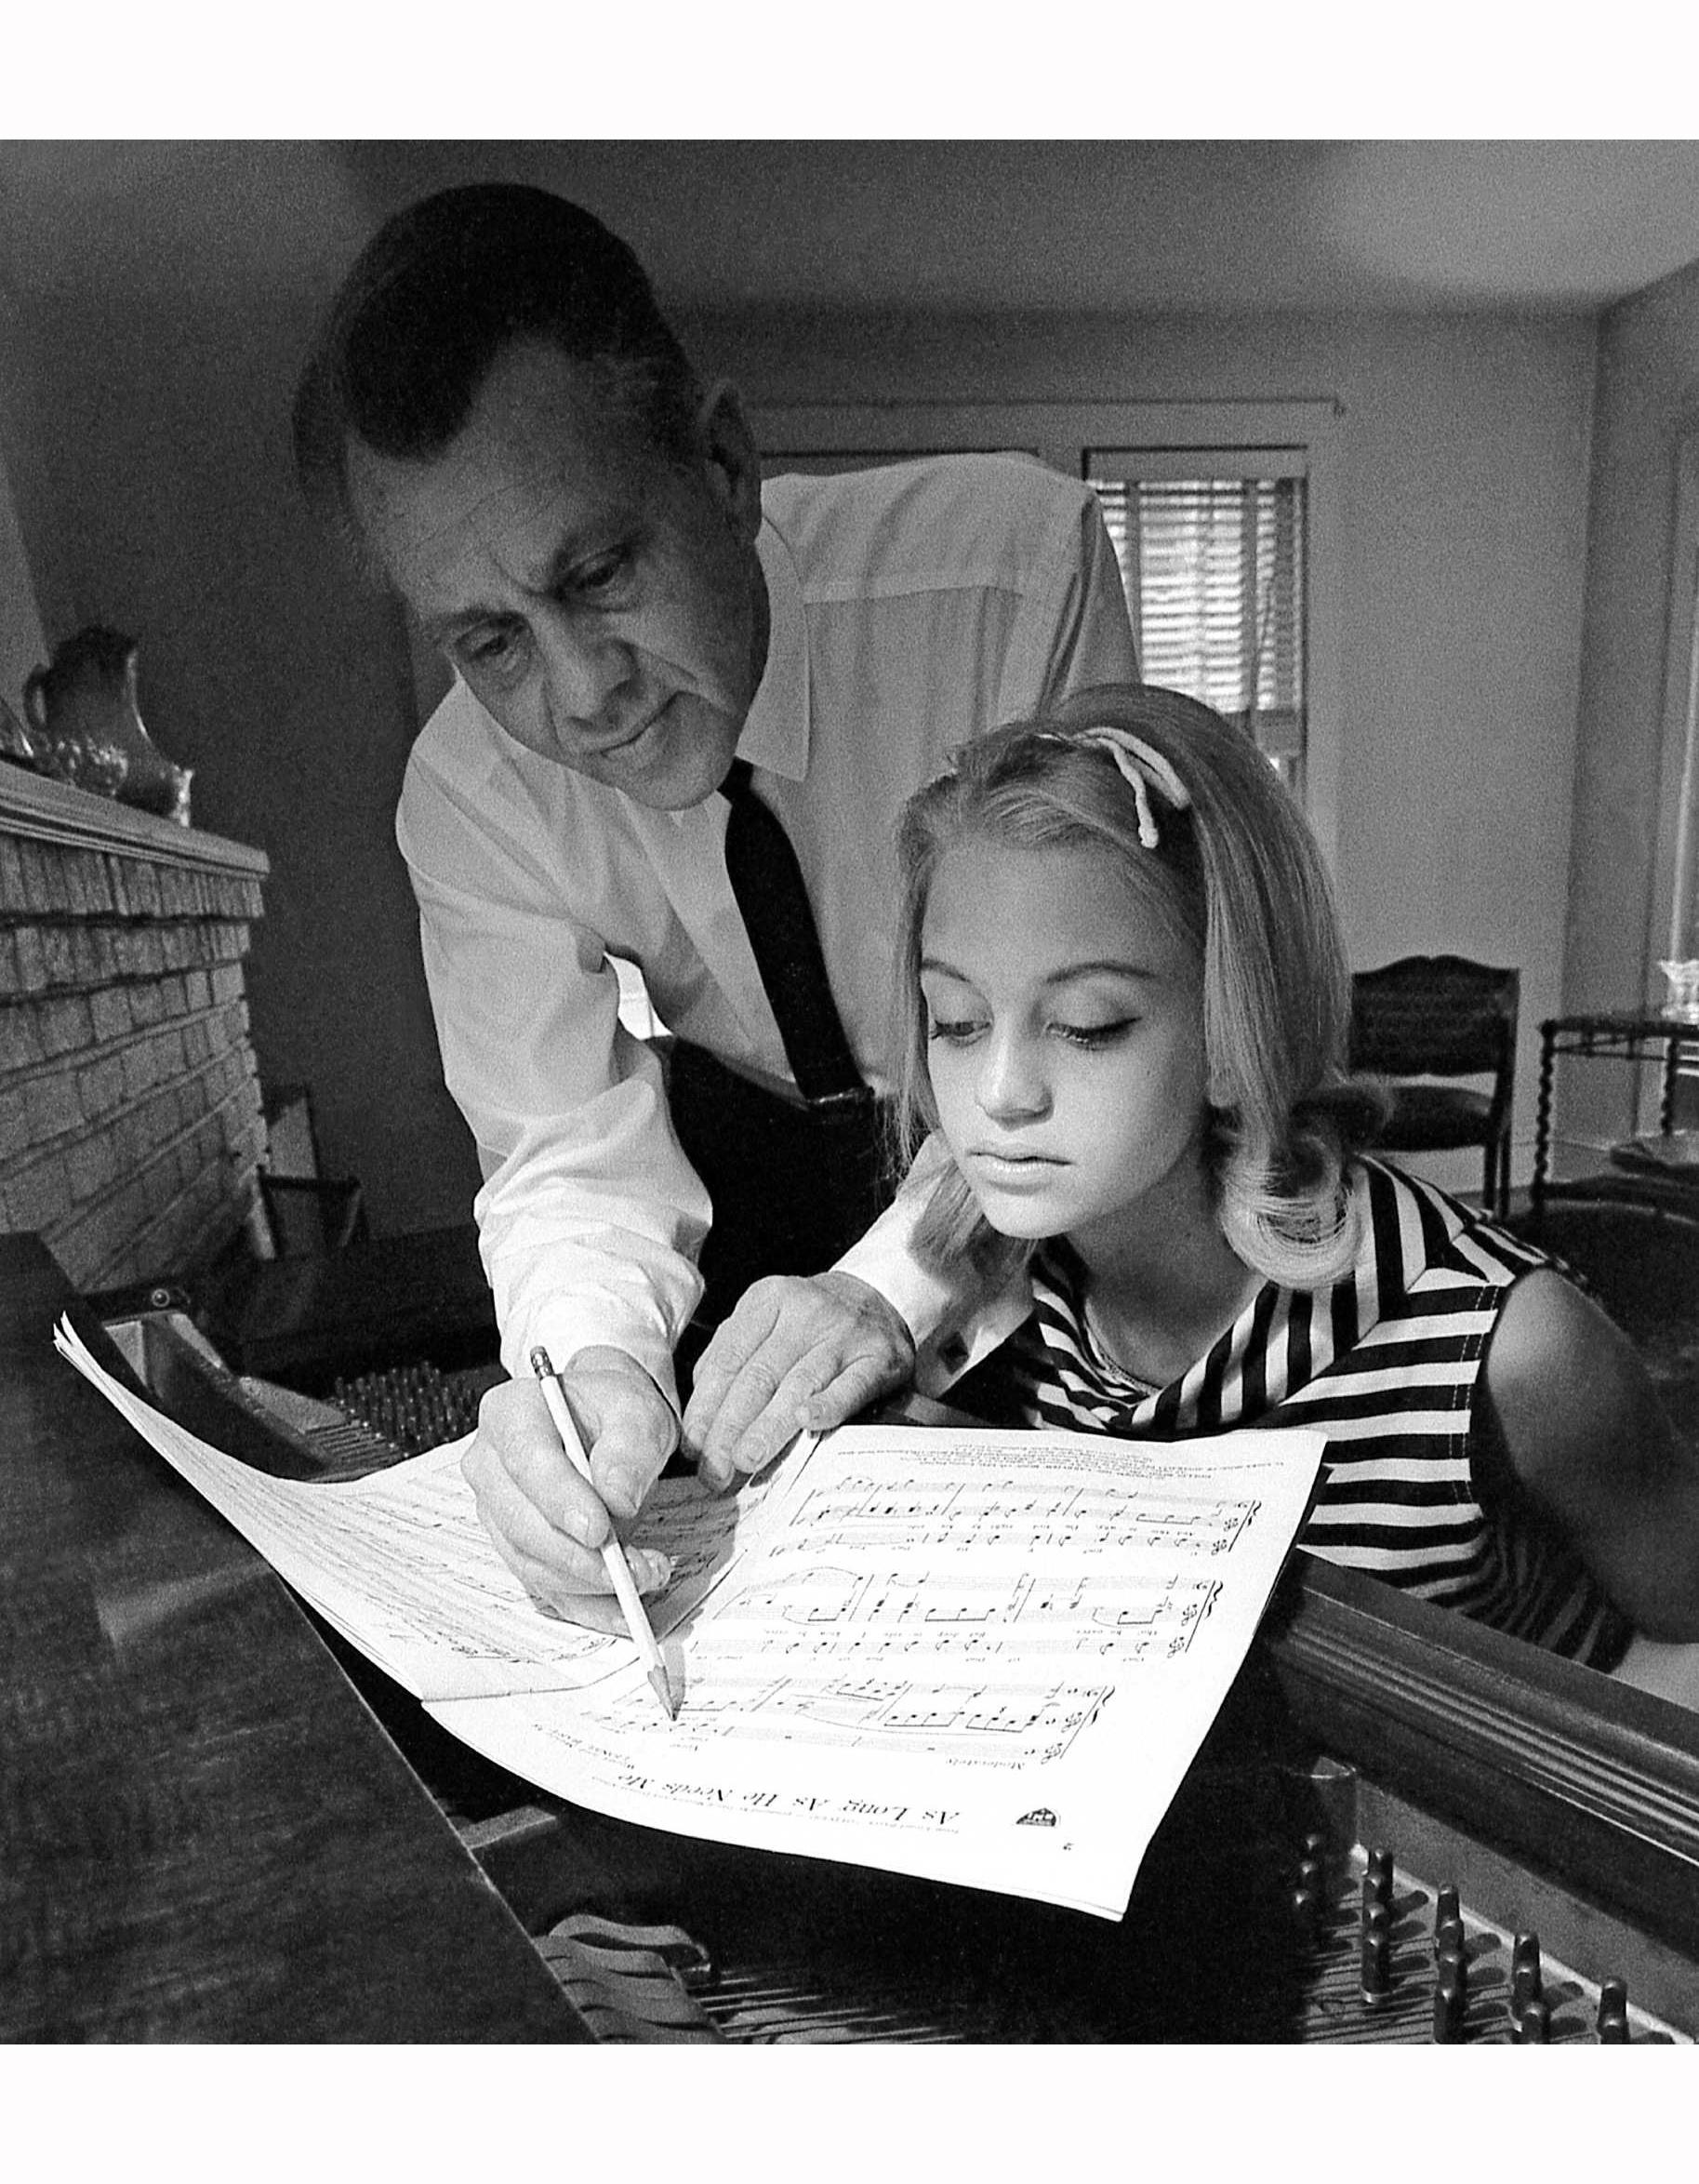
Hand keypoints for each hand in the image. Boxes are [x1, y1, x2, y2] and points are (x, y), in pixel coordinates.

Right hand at [461, 1345, 678, 1632]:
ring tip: (643, 1579)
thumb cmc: (614, 1411)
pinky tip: (621, 1611)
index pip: (527, 1462)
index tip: (600, 1532)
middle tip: (634, 1570)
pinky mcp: (516, 1546)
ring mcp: (497, 1510)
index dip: (561, 1501)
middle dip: (581, 1557)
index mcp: (511, 1414)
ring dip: (588, 1583)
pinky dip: (585, 1604)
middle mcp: (490, 1464)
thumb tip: (617, 1499)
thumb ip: (628, 1449)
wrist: (605, 1423)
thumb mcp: (636, 1411)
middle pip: (523, 1523)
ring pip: (531, 1562)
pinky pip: (544, 1586)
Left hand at [681, 1271, 915, 1489]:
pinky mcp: (878, 1356)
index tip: (695, 1447)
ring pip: (798, 1384)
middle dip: (731, 1427)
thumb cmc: (812, 1321)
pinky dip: (829, 1404)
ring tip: (747, 1459)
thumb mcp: (768, 1319)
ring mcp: (844, 1333)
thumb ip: (732, 1356)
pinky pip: (851, 1385)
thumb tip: (701, 1417)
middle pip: (758, 1376)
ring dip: (769, 1426)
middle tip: (716, 1467)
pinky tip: (808, 1422)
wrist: (880, 1295)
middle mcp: (804, 1311)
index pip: (728, 1360)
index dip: (706, 1407)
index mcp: (767, 1300)